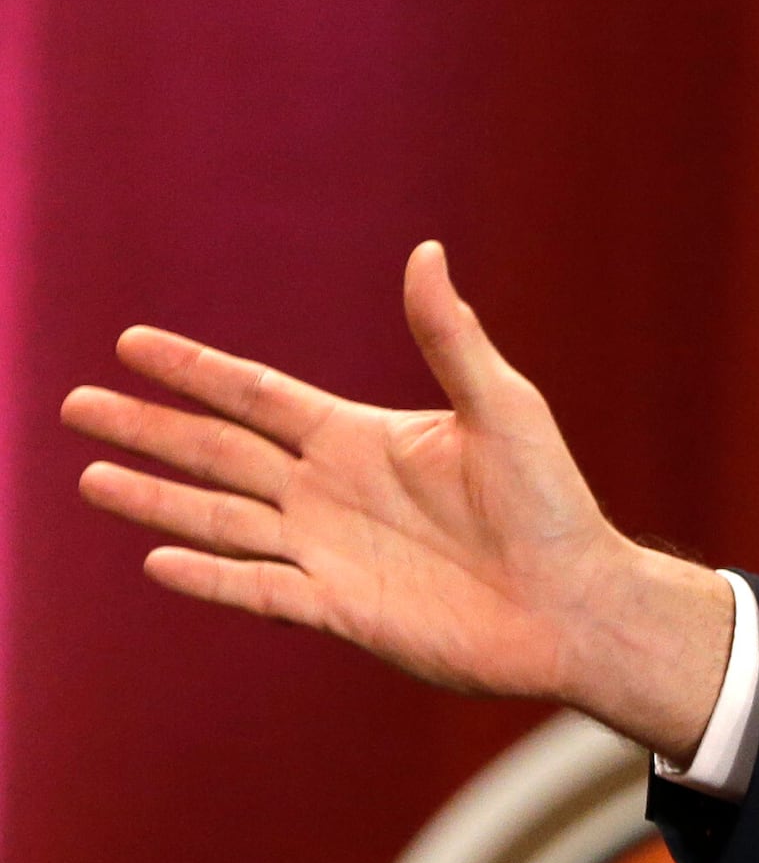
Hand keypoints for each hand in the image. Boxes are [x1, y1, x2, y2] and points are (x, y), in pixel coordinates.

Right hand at [63, 242, 733, 759]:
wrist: (578, 603)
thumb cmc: (554, 505)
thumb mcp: (503, 408)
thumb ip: (451, 337)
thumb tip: (428, 253)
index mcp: (360, 438)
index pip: (256, 395)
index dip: (194, 369)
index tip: (131, 342)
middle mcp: (331, 492)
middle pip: (218, 453)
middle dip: (148, 429)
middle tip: (75, 405)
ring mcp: (329, 552)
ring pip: (221, 519)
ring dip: (157, 499)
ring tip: (90, 478)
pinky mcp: (341, 610)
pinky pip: (259, 589)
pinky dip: (209, 576)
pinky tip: (157, 558)